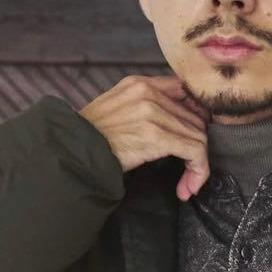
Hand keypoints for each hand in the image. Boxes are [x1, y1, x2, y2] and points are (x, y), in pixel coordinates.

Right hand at [77, 74, 212, 201]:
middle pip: (195, 120)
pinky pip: (194, 152)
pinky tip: (187, 188)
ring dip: (198, 167)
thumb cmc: (92, 137)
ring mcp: (153, 113)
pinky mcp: (156, 136)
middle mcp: (149, 93)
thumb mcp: (117, 108)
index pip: (185, 91)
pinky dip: (197, 172)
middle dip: (197, 150)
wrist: (72, 151)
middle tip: (191, 172)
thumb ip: (144, 107)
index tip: (196, 139)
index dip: (198, 117)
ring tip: (188, 185)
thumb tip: (177, 120)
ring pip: (198, 137)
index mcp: (140, 84)